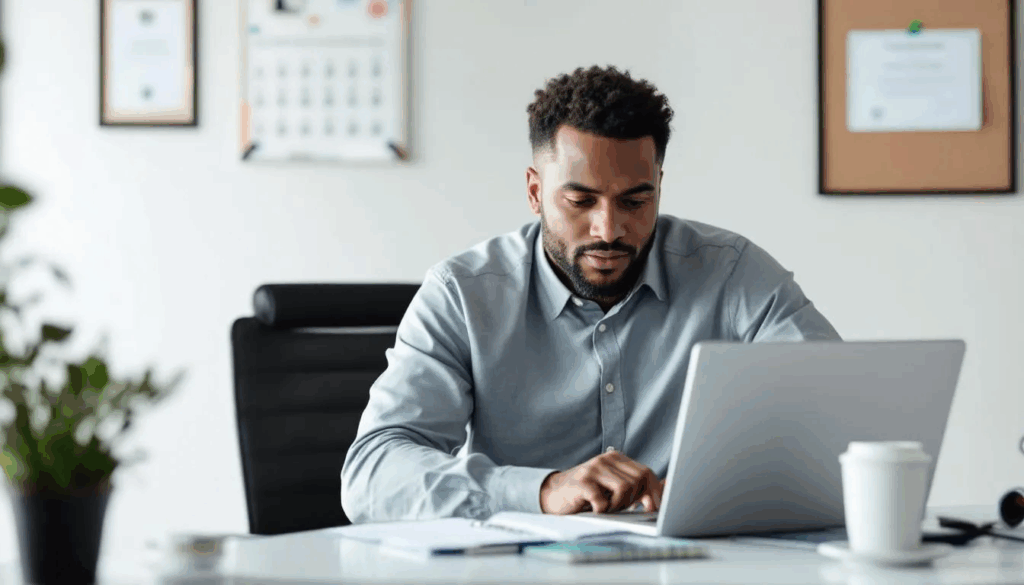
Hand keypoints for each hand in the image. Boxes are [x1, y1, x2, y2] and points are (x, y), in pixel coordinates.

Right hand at [539, 450, 664, 514]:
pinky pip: (603, 500)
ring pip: (625, 489)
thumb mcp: (614, 489)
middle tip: (619, 507)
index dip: (653, 493)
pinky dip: (602, 510)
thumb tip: (668, 486)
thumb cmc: (588, 494)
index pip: (646, 473)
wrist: (553, 495)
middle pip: (638, 480)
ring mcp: (593, 468)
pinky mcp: (581, 481)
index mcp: (617, 458)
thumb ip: (639, 486)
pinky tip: (594, 509)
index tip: (652, 509)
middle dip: (634, 500)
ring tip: (606, 507)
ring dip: (618, 506)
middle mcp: (606, 459)